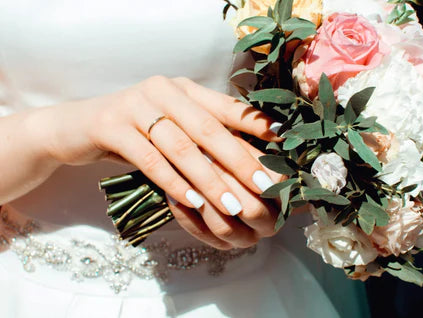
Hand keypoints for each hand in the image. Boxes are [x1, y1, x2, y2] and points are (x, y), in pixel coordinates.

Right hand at [41, 76, 282, 247]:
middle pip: (209, 129)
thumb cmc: (135, 130)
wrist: (78, 126)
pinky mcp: (111, 125)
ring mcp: (135, 105)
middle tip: (265, 188)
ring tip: (232, 205)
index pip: (226, 107)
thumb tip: (244, 158)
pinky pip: (150, 159)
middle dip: (240, 161)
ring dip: (210, 180)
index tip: (284, 146)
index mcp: (183, 88)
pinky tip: (193, 201)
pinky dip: (174, 182)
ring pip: (181, 148)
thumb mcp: (170, 125)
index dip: (256, 126)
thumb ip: (201, 133)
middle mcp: (163, 90)